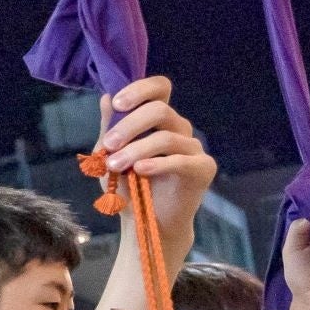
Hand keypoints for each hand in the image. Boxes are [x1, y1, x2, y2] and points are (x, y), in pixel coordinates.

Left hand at [94, 77, 214, 246]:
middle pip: (160, 110)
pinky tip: (140, 171)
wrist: (144, 222)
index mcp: (158, 119)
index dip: (140, 89)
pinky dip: (158, 164)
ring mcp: (193, 147)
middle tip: (108, 145)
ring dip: (135, 150)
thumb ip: (109, 127)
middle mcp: (179, 128)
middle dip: (129, 126)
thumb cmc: (128, 185)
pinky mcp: (203, 168)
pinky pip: (182, 160)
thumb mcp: (110, 154)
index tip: (118, 103)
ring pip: (166, 137)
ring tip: (113, 166)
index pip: (159, 88)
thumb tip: (106, 96)